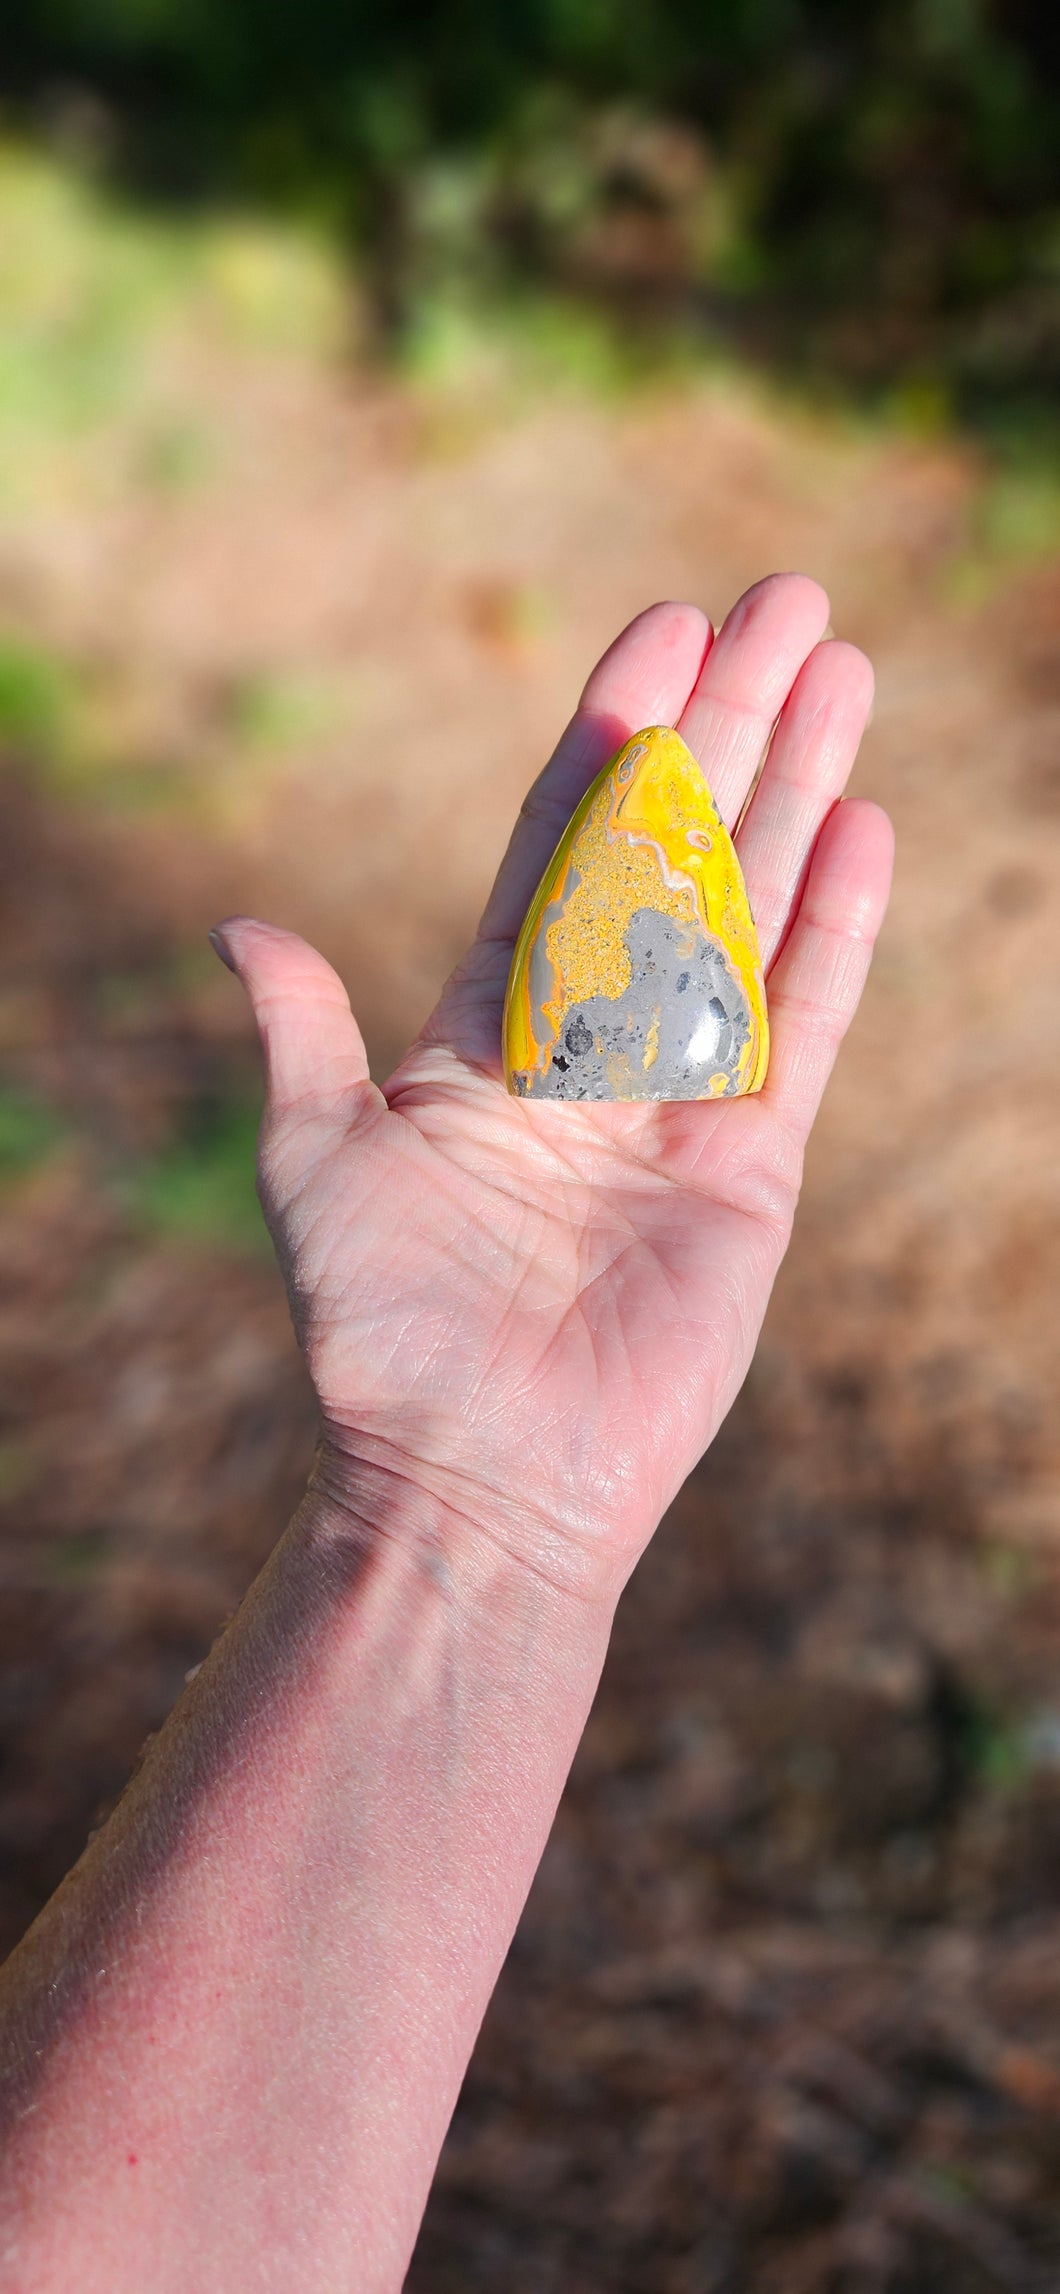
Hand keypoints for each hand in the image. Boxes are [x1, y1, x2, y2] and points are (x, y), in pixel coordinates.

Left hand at [212, 576, 892, 1604]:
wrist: (474, 1478)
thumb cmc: (378, 1333)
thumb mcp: (314, 1165)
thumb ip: (297, 1037)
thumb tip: (239, 923)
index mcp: (488, 1027)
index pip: (563, 843)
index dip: (610, 735)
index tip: (658, 631)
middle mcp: (592, 1044)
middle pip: (678, 847)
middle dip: (730, 723)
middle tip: (785, 600)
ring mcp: (680, 1099)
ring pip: (753, 909)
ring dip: (798, 790)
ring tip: (842, 672)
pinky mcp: (752, 1170)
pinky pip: (805, 1024)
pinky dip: (836, 930)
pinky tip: (866, 826)